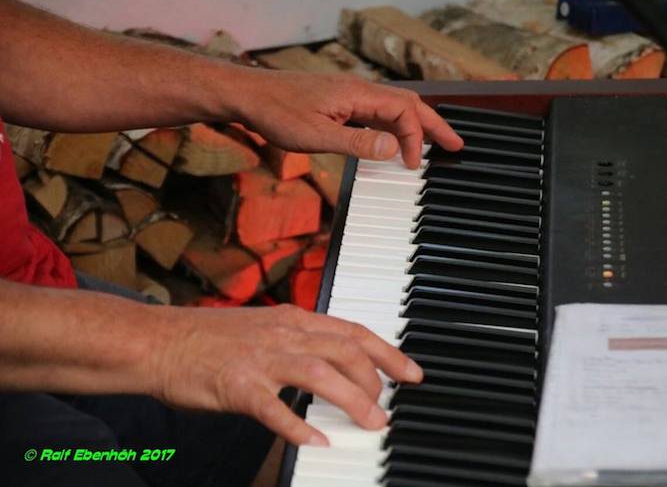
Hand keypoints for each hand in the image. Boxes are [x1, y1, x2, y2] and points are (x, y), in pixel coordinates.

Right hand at [151, 304, 421, 445]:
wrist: (160, 341)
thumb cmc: (209, 338)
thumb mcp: (263, 327)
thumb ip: (298, 340)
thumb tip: (332, 361)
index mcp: (292, 319)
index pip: (353, 331)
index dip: (388, 352)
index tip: (411, 372)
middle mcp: (283, 334)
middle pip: (345, 351)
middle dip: (376, 380)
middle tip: (386, 408)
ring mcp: (261, 358)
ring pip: (321, 374)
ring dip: (352, 400)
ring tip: (371, 423)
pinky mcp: (238, 384)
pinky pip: (274, 408)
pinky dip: (298, 427)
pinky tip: (316, 442)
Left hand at [234, 70, 463, 168]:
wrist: (249, 95)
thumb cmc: (276, 112)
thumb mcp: (316, 135)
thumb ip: (357, 143)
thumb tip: (393, 148)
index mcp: (358, 94)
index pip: (403, 112)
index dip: (414, 139)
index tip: (412, 166)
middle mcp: (359, 90)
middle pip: (408, 105)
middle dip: (433, 125)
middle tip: (455, 145)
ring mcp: (350, 95)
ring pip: (394, 108)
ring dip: (415, 126)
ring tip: (433, 143)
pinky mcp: (340, 102)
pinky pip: (376, 112)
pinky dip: (393, 126)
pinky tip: (394, 140)